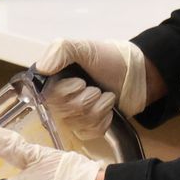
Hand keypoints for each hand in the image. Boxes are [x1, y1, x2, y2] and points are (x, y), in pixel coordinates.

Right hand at [34, 38, 152, 140]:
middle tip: (96, 87)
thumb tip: (42, 68)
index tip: (80, 82)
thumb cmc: (109, 59)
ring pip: (78, 122)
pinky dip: (104, 119)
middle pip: (63, 111)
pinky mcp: (87, 128)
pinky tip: (109, 108)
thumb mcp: (85, 47)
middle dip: (86, 98)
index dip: (65, 92)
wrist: (138, 74)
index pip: (45, 96)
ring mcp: (73, 116)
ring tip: (105, 94)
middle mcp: (58, 100)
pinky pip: (90, 132)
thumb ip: (60, 50)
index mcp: (53, 80)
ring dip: (98, 107)